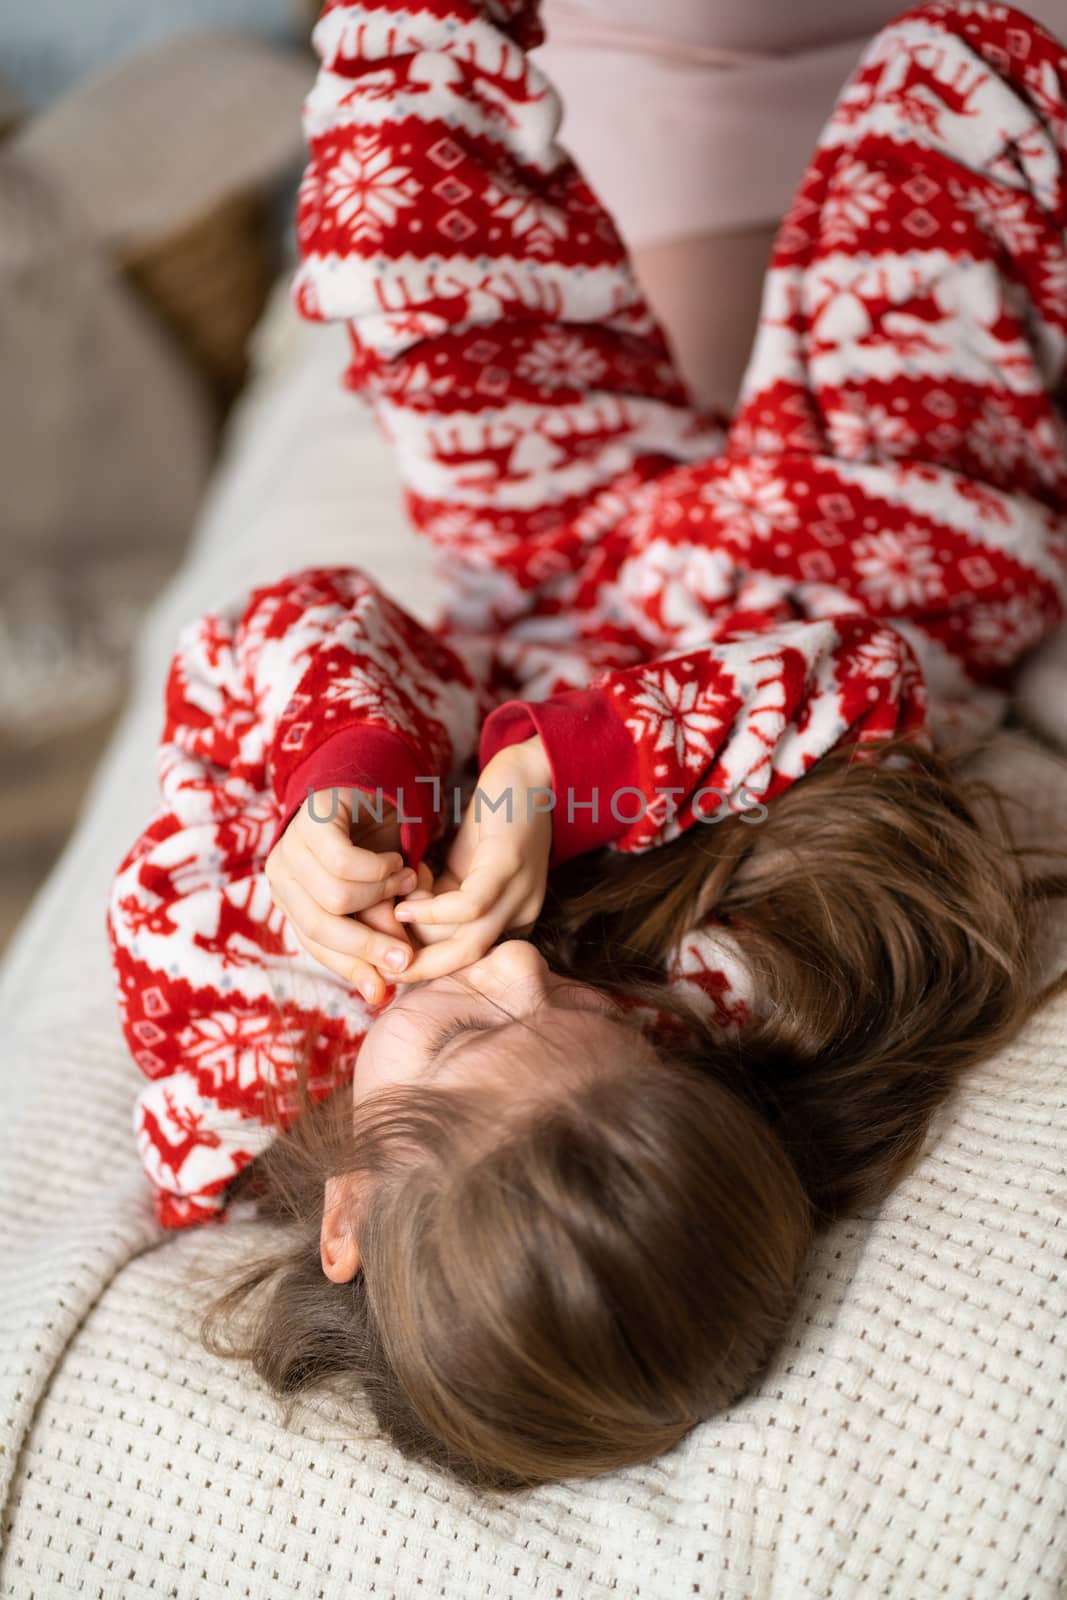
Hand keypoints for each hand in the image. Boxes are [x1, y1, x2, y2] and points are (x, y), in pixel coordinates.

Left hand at [265, 788, 425, 1004]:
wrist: (372, 789)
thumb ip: (375, 936)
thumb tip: (382, 991)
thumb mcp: (377, 900)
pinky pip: (343, 863)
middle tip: (407, 952)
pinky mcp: (309, 821)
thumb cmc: (374, 849)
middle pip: (321, 926)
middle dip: (368, 944)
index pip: (317, 946)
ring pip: (335, 897)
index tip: (388, 987)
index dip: (353, 968)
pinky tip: (396, 862)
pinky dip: (378, 869)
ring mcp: (290, 846)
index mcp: (292, 901)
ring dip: (382, 896)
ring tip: (406, 883)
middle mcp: (281, 876)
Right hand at [391, 735, 552, 982]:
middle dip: (419, 969)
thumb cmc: (489, 823)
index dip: (422, 963)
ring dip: (421, 946)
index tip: (385, 958)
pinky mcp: (509, 865)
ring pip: (469, 943)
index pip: (463, 958)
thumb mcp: (460, 871)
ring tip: (384, 936)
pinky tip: (404, 906)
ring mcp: (520, 892)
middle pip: (466, 961)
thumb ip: (438, 901)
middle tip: (378, 968)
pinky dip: (433, 912)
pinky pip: (470, 905)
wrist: (526, 772)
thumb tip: (401, 929)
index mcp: (510, 920)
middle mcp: (521, 914)